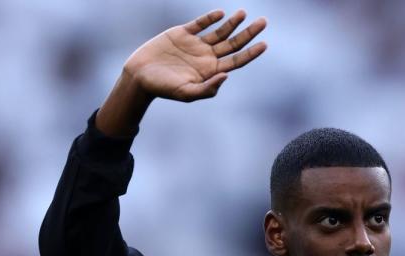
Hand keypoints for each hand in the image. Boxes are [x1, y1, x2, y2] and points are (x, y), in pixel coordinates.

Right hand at [124, 9, 266, 101]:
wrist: (139, 76)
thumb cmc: (163, 89)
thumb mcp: (187, 93)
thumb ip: (208, 88)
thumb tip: (226, 76)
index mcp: (211, 71)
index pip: (237, 60)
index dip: (251, 53)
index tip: (264, 44)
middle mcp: (206, 57)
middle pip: (233, 43)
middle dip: (249, 33)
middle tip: (264, 22)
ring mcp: (195, 45)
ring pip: (220, 32)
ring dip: (232, 23)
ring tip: (244, 13)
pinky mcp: (181, 34)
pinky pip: (199, 24)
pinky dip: (210, 18)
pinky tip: (220, 14)